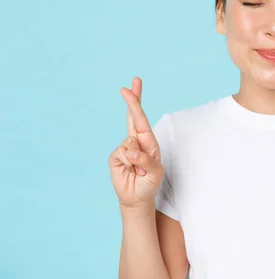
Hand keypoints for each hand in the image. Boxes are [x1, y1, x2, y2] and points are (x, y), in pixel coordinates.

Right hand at [108, 77, 163, 207]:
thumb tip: (131, 149)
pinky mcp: (115, 157)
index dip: (136, 102)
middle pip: (133, 116)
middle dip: (134, 99)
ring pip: (130, 143)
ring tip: (140, 171)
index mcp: (149, 140)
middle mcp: (137, 140)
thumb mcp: (155, 172)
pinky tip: (131, 171)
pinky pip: (122, 154)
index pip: (142, 118)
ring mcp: (125, 148)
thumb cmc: (149, 183)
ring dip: (137, 159)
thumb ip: (145, 160)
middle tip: (135, 80)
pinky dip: (129, 163)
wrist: (137, 198)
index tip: (131, 87)